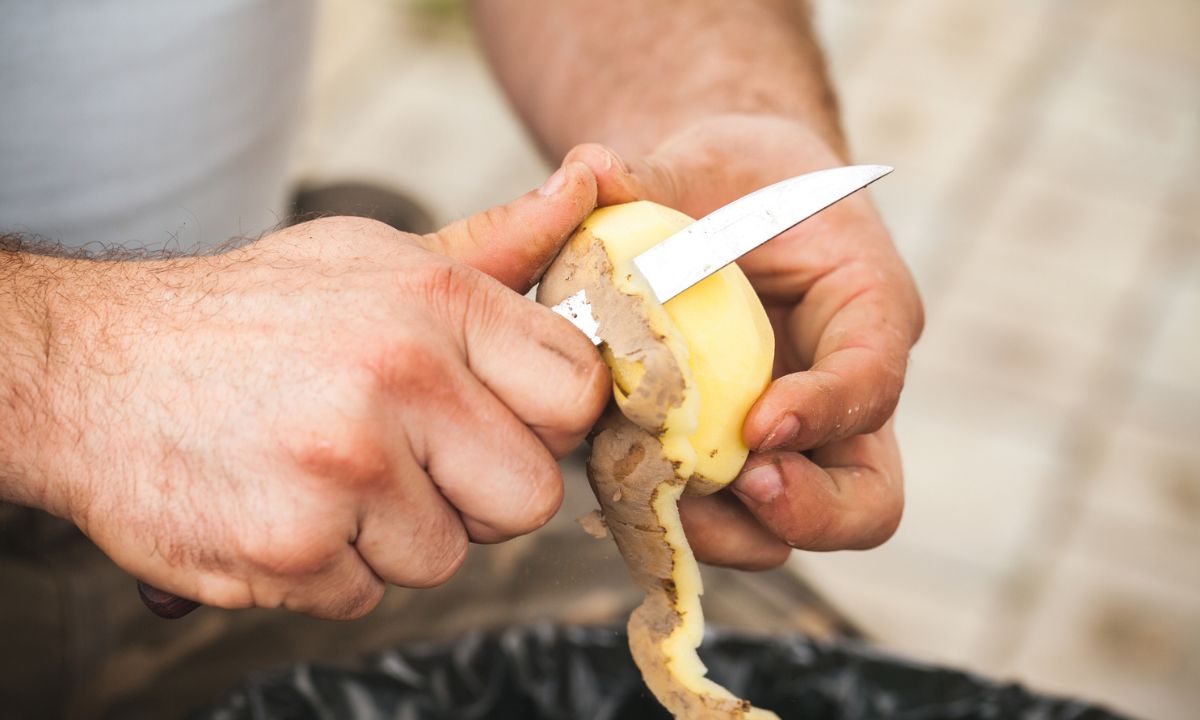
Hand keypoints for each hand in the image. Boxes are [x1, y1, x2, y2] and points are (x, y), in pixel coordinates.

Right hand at [30, 163, 608, 617]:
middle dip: (478, 493)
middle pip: (531, 496)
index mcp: (436, 301)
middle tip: (410, 459)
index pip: (577, 391)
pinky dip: (330, 568)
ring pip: (447, 557)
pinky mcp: (294, 547)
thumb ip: (493, 246)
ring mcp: (348, 466)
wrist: (90, 367)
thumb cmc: (251, 315)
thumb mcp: (374, 258)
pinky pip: (368, 595)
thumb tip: (588, 189)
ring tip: (329, 474)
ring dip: (394, 534)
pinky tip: (285, 505)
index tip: (501, 421)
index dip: (546, 420)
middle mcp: (401, 376)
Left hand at [566, 115, 923, 568]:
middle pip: (869, 499)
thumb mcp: (706, 158)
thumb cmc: (733, 179)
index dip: (827, 412)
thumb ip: (652, 173)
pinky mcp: (733, 463)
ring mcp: (791, 442)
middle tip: (740, 487)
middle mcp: (842, 394)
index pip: (874, 378)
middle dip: (809, 514)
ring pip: (792, 529)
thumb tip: (589, 171)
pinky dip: (675, 519)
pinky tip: (616, 487)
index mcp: (865, 308)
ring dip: (728, 531)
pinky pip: (721, 520)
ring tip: (657, 492)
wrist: (723, 210)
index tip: (761, 426)